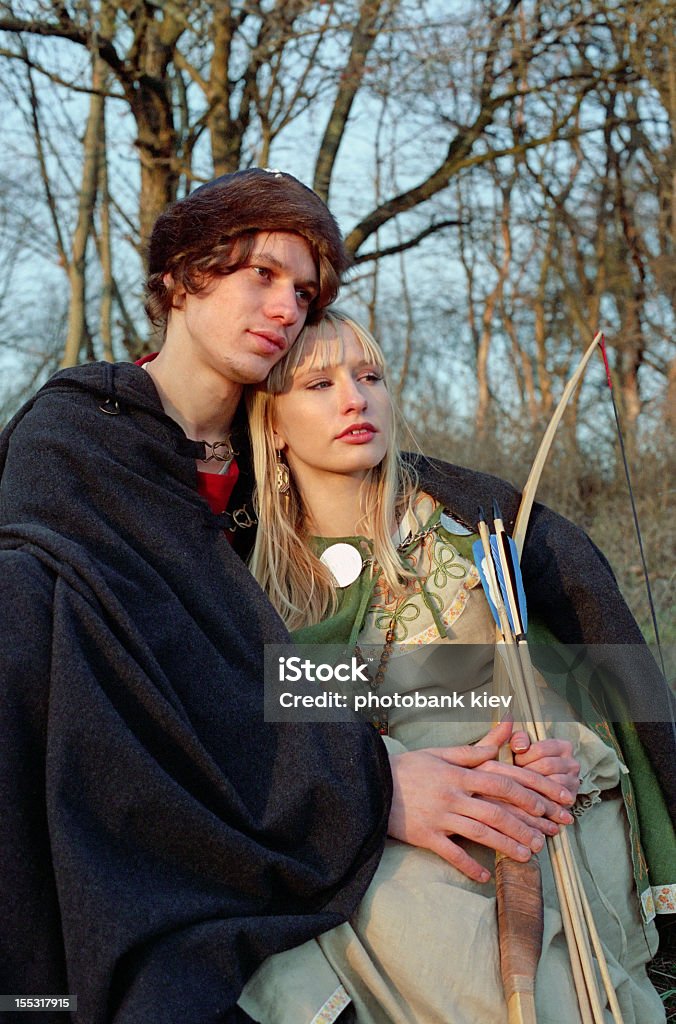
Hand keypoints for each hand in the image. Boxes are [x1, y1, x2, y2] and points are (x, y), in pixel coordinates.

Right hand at [387, 736, 552, 883]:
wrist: (372, 784)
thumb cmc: (408, 768)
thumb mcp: (438, 754)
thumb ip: (470, 752)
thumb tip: (497, 747)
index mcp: (458, 774)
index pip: (499, 782)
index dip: (525, 794)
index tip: (543, 805)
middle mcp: (452, 796)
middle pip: (495, 812)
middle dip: (522, 826)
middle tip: (543, 838)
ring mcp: (439, 817)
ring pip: (480, 833)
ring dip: (505, 845)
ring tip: (526, 857)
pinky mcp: (425, 836)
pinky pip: (451, 853)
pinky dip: (469, 865)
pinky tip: (485, 876)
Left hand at [510, 730, 580, 800]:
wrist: (537, 787)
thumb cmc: (528, 763)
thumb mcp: (523, 747)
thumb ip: (519, 739)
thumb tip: (520, 747)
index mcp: (564, 747)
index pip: (541, 749)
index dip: (524, 756)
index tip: (516, 761)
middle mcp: (572, 763)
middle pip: (546, 766)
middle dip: (528, 771)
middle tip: (517, 775)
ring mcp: (574, 782)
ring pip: (551, 782)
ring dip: (533, 785)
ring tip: (522, 784)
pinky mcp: (570, 798)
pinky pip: (554, 797)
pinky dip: (539, 797)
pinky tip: (529, 795)